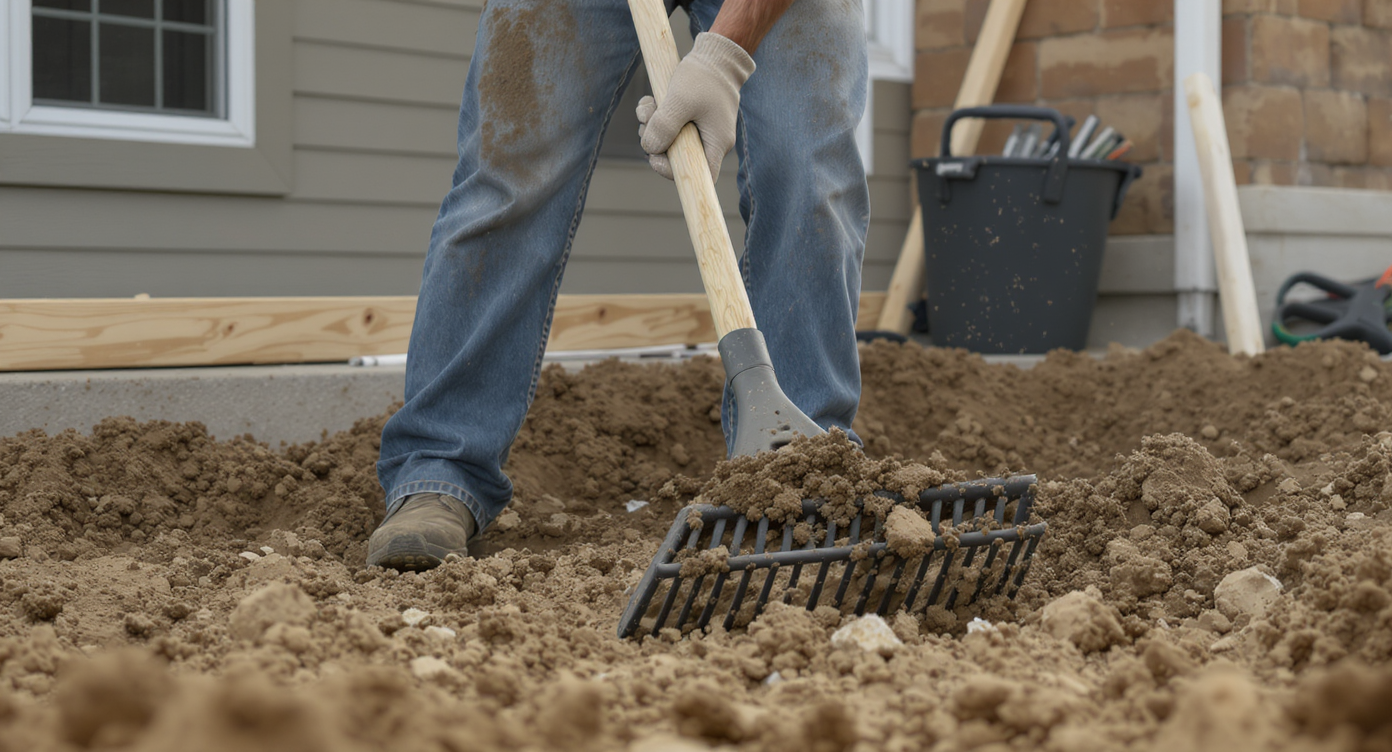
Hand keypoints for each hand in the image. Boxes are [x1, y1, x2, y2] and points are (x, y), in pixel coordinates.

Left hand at [636, 32, 754, 180]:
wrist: (715, 55)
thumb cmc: (703, 77)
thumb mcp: (680, 100)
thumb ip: (664, 126)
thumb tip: (650, 148)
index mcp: (716, 144)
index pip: (700, 177)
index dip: (674, 174)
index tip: (655, 158)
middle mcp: (709, 141)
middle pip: (678, 158)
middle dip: (656, 141)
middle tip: (647, 120)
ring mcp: (699, 131)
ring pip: (669, 140)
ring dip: (652, 125)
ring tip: (650, 104)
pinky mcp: (689, 119)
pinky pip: (668, 126)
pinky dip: (655, 115)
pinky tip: (652, 100)